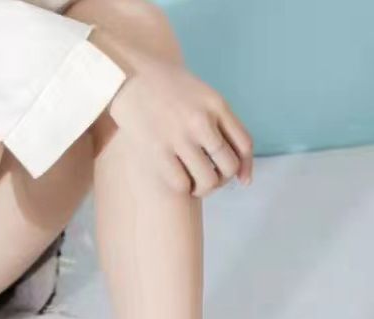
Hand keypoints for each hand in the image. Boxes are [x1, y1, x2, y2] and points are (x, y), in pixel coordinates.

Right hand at [94, 36, 253, 196]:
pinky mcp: (158, 151)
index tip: (241, 180)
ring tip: (193, 184)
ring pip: (207, 180)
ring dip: (203, 188)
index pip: (244, 145)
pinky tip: (178, 180)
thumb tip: (231, 153)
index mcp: (216, 105)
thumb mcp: (200, 92)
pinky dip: (183, 188)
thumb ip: (217, 118)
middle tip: (210, 179)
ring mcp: (179, 137)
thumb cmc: (164, 86)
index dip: (245, 167)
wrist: (127, 74)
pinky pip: (181, 184)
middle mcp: (201, 121)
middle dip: (222, 180)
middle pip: (228, 166)